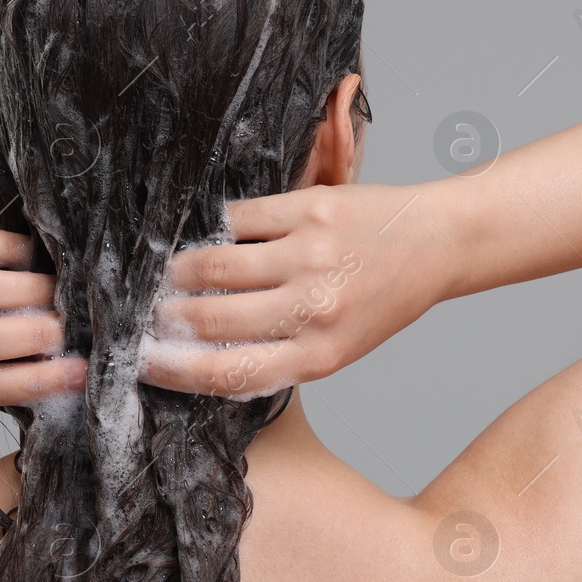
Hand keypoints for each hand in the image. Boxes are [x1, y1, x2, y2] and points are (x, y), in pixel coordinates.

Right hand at [138, 182, 450, 398]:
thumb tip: (197, 354)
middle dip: (170, 316)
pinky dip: (219, 229)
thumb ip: (276, 354)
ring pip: (215, 263)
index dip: (175, 371)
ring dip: (182, 270)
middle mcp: (315, 308)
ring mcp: (312, 254)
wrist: (437, 243)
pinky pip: (239, 219)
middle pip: (210, 317)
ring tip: (174, 274)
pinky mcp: (312, 208)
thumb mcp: (335, 348)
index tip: (144, 362)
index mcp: (321, 356)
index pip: (228, 373)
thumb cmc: (380, 301)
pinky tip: (215, 236)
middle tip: (153, 311)